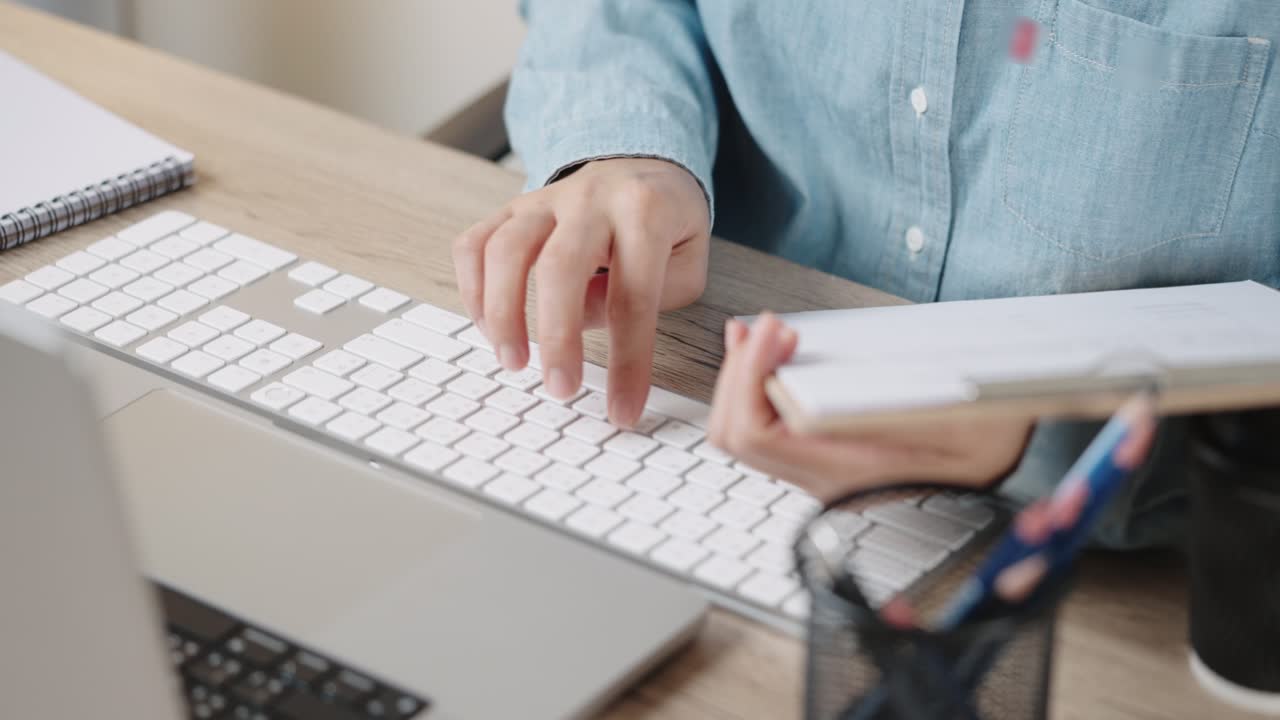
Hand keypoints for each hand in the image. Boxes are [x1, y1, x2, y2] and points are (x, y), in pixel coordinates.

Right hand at [452, 158, 710, 425]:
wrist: (640, 162)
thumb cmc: (666, 224)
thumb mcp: (687, 259)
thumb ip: (651, 295)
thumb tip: (583, 325)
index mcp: (645, 213)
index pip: (634, 296)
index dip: (628, 361)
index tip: (622, 411)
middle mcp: (590, 200)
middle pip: (561, 267)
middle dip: (557, 337)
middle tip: (560, 389)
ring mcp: (545, 200)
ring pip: (506, 250)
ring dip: (502, 313)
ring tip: (512, 362)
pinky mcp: (511, 208)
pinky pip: (475, 242)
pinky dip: (472, 288)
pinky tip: (486, 327)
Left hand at [708, 314, 1033, 500]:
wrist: (1011, 449)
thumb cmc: (993, 430)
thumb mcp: (957, 415)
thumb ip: (883, 413)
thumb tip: (808, 400)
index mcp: (851, 473)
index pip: (758, 436)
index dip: (749, 376)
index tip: (775, 331)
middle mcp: (826, 481)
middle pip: (737, 435)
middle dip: (738, 373)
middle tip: (765, 327)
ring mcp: (821, 471)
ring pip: (745, 431)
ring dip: (743, 376)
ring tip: (759, 334)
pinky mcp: (824, 454)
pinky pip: (768, 426)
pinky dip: (757, 384)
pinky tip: (769, 352)